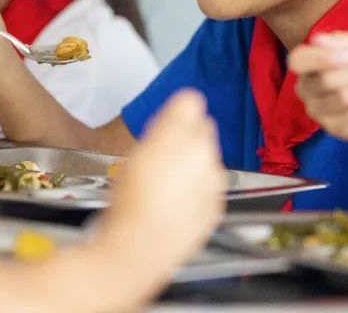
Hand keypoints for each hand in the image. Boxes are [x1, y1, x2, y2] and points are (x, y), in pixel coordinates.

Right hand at [94, 91, 225, 291]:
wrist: (140, 247)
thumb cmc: (135, 198)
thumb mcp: (143, 146)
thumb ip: (173, 118)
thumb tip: (191, 100)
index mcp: (190, 137)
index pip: (192, 106)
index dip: (174, 115)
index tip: (159, 127)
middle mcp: (209, 158)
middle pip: (201, 135)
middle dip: (184, 139)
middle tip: (156, 156)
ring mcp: (213, 186)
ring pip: (204, 164)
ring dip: (189, 167)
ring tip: (160, 184)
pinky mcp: (212, 210)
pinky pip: (205, 191)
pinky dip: (193, 193)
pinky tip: (170, 203)